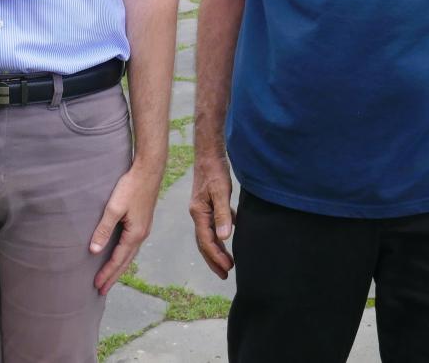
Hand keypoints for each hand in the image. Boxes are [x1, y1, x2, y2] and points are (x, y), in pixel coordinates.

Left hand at [90, 165, 162, 294]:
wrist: (148, 170)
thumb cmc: (130, 187)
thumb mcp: (113, 208)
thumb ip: (103, 230)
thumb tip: (93, 251)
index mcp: (135, 234)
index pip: (118, 260)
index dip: (107, 273)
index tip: (97, 286)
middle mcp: (142, 235)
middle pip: (126, 262)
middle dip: (114, 276)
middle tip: (102, 290)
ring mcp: (144, 229)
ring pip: (130, 254)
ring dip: (119, 267)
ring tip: (110, 277)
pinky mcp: (143, 222)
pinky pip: (132, 245)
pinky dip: (124, 255)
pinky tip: (119, 255)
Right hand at [188, 153, 235, 278]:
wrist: (208, 154)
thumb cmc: (215, 172)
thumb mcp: (221, 192)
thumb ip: (223, 214)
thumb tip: (224, 237)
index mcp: (199, 213)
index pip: (206, 241)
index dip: (216, 257)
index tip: (227, 269)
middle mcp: (198, 214)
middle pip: (204, 243)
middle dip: (214, 260)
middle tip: (225, 274)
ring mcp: (202, 209)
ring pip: (208, 235)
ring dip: (217, 249)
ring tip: (228, 262)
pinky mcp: (209, 204)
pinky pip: (214, 224)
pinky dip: (221, 234)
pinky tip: (230, 236)